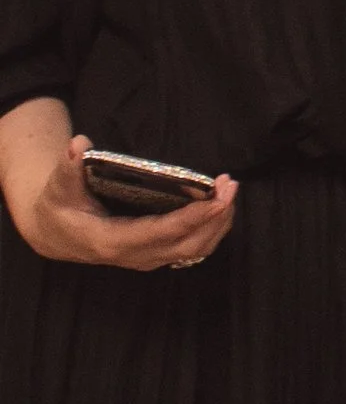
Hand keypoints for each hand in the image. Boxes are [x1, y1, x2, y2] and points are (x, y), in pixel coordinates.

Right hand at [6, 123, 237, 272]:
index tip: (216, 199)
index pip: (160, 233)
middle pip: (187, 245)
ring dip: (218, 223)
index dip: (191, 218)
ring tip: (230, 190)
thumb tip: (78, 145)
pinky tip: (221, 205)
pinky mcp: (156, 254)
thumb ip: (68, 166)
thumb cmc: (59, 206)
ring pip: (194, 250)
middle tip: (230, 185)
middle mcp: (135, 256)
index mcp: (112, 241)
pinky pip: (192, 249)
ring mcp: (148, 258)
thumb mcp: (59, 185)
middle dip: (214, 217)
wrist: (56, 233)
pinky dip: (212, 229)